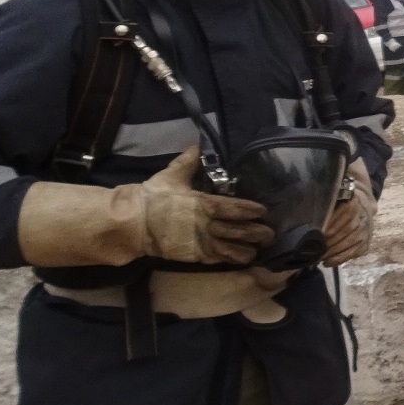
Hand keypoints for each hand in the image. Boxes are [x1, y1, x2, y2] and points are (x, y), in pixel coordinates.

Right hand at [143, 147, 275, 263]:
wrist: (133, 223)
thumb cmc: (153, 197)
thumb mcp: (171, 175)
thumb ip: (188, 162)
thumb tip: (198, 145)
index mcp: (201, 204)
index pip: (231, 207)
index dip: (249, 210)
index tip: (263, 211)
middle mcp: (204, 224)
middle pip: (237, 230)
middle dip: (256, 232)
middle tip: (271, 233)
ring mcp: (199, 242)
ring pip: (230, 248)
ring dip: (247, 249)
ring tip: (260, 249)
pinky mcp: (193, 255)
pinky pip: (217, 258)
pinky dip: (231, 259)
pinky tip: (244, 259)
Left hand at [322, 160, 376, 265]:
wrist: (362, 202)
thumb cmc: (340, 196)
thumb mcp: (333, 188)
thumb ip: (322, 190)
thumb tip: (305, 183)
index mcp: (354, 202)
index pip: (344, 215)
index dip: (330, 226)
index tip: (315, 233)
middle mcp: (363, 217)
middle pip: (346, 232)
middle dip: (329, 242)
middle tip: (312, 249)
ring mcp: (367, 230)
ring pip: (350, 243)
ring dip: (333, 252)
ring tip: (317, 257)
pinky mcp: (367, 242)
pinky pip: (355, 252)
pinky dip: (341, 258)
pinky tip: (328, 262)